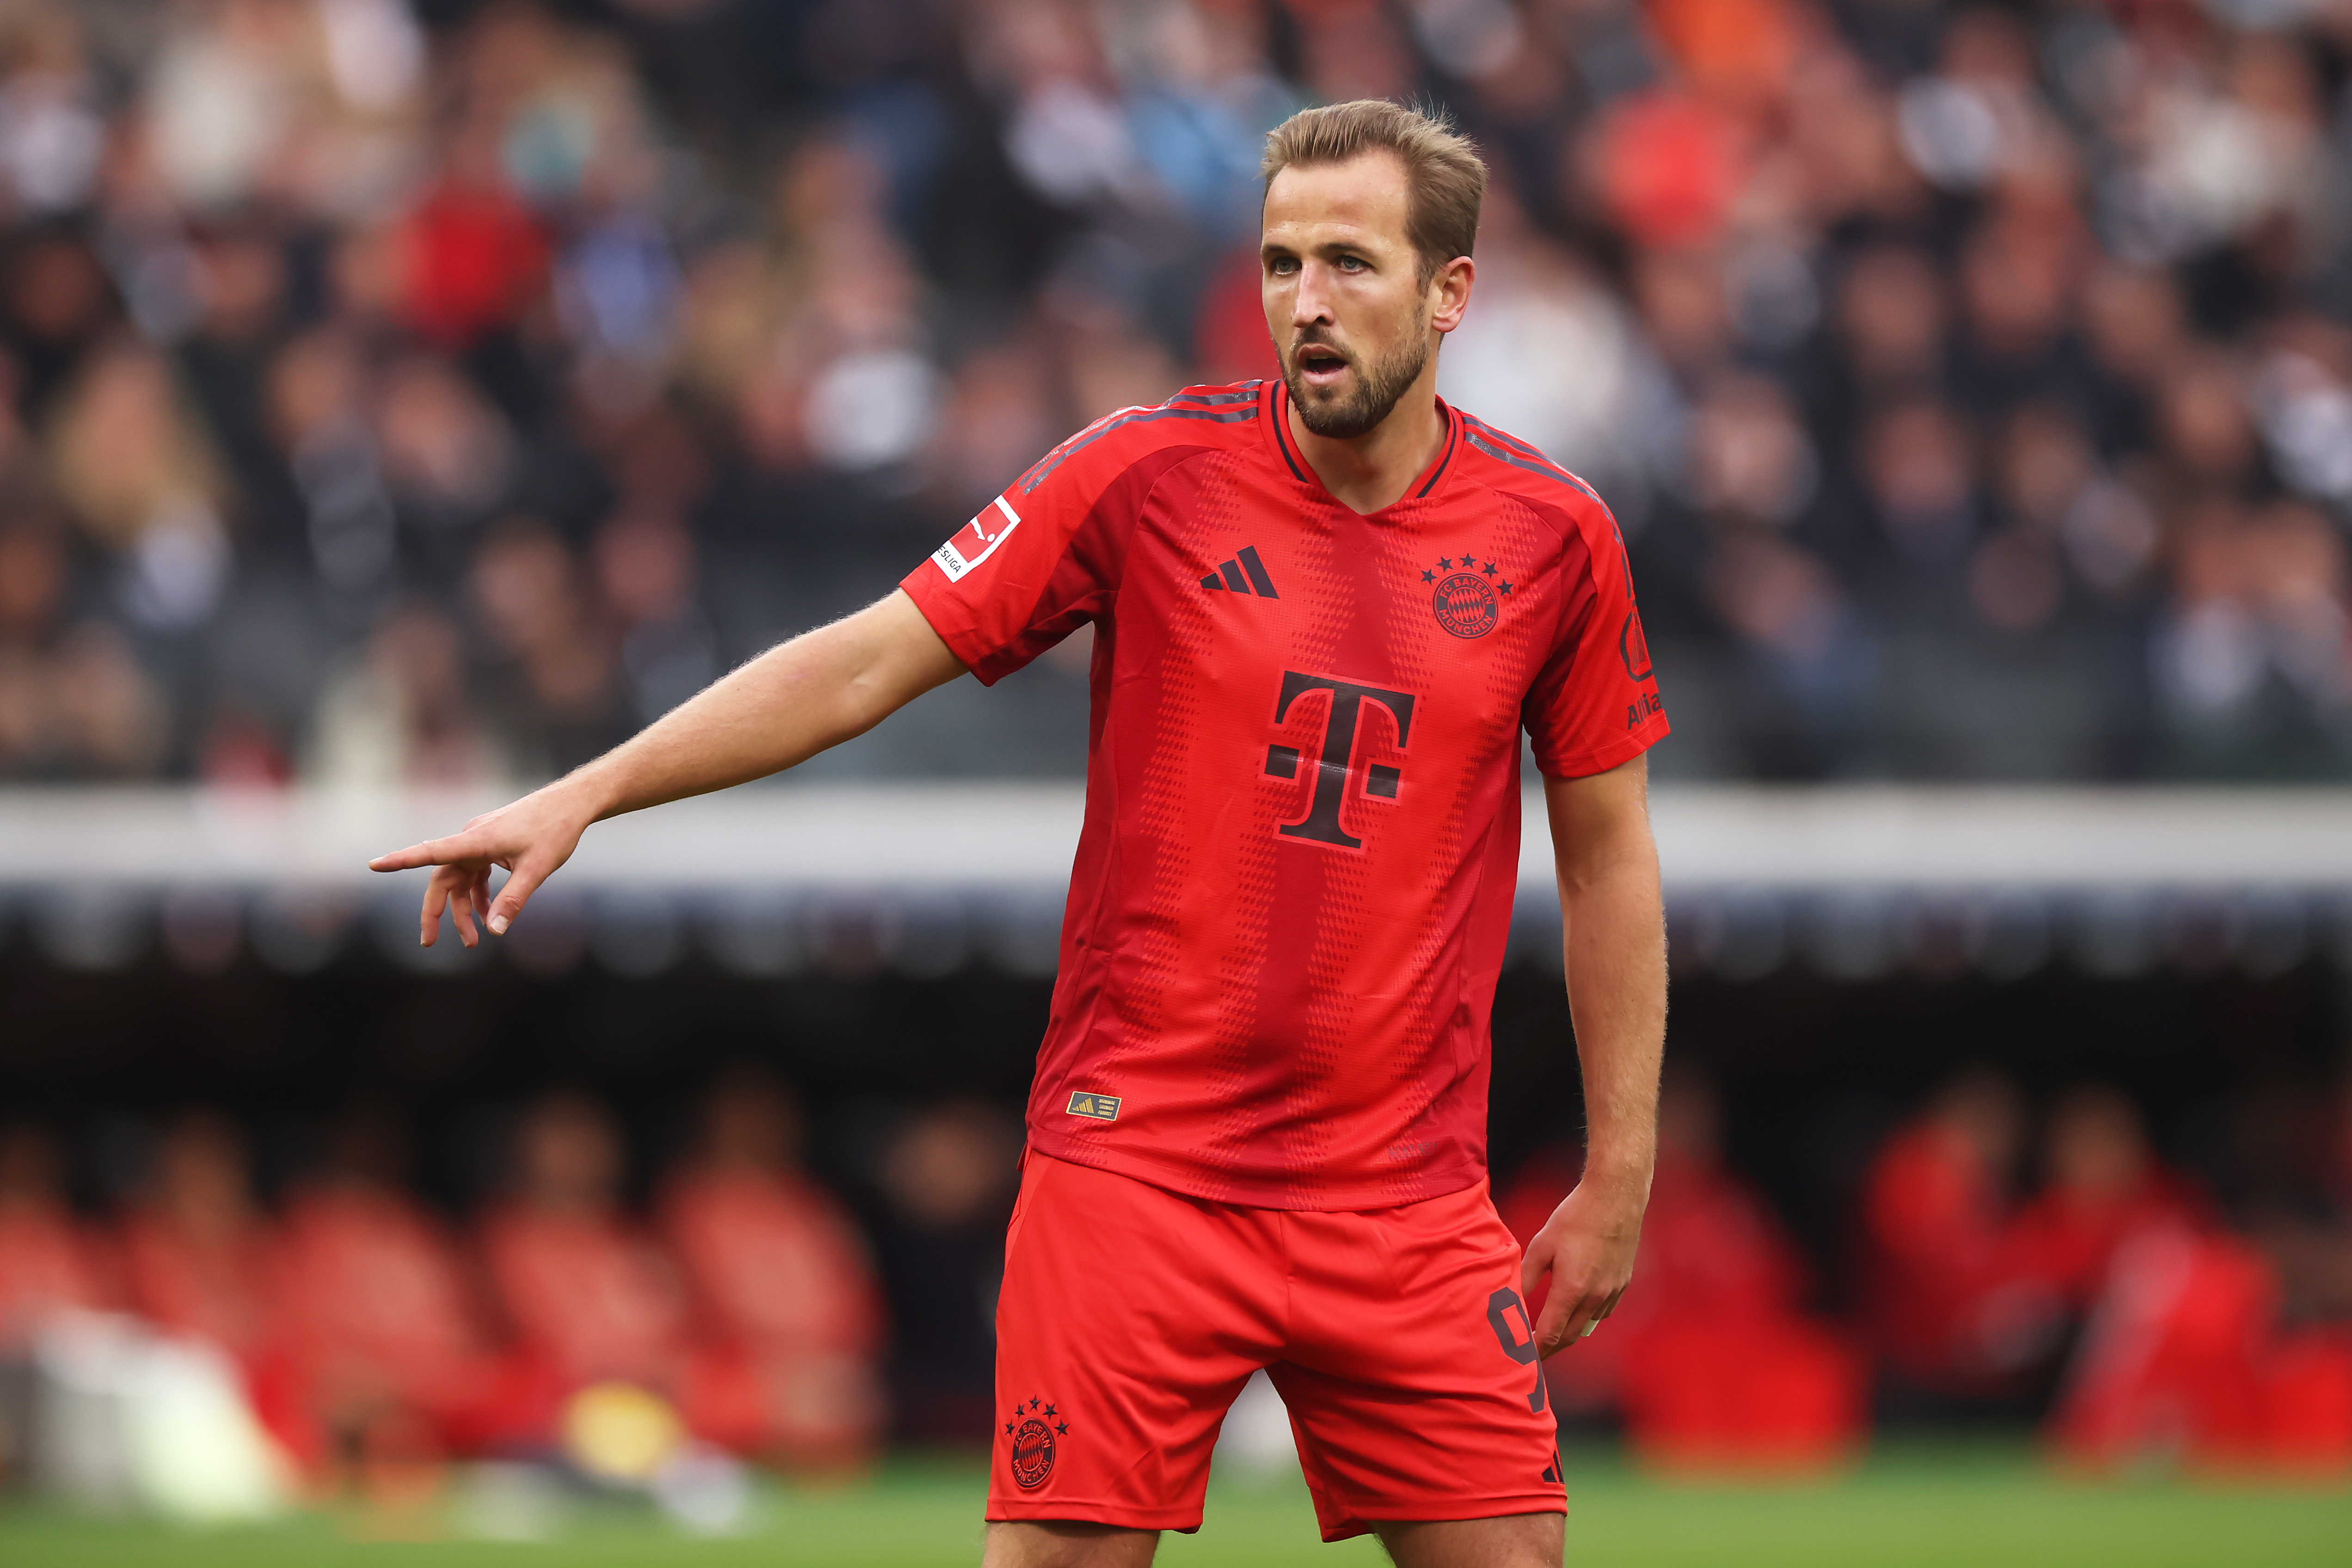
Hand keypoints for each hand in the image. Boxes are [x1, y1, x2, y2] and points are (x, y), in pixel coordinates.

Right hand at [367, 782, 595, 947]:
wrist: (572, 804)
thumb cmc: (555, 831)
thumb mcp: (537, 869)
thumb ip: (514, 900)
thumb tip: (496, 931)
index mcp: (476, 841)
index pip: (429, 852)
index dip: (400, 860)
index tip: (373, 865)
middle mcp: (472, 839)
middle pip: (441, 879)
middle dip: (435, 912)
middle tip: (429, 943)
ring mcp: (481, 842)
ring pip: (460, 880)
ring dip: (464, 910)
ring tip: (473, 940)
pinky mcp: (492, 845)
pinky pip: (475, 874)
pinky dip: (480, 896)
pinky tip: (489, 917)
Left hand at [1519, 1172, 1645, 1356]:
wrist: (1616, 1198)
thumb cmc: (1575, 1218)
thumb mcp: (1542, 1245)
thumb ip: (1525, 1277)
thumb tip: (1510, 1302)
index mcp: (1572, 1290)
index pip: (1551, 1334)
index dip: (1535, 1350)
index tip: (1522, 1358)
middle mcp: (1595, 1298)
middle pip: (1570, 1337)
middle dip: (1551, 1348)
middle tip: (1533, 1351)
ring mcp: (1612, 1293)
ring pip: (1588, 1325)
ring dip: (1569, 1331)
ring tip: (1551, 1327)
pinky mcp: (1623, 1284)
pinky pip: (1603, 1311)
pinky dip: (1587, 1315)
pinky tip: (1576, 1304)